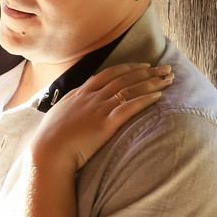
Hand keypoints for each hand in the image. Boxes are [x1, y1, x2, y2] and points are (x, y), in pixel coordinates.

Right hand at [31, 63, 172, 169]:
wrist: (48, 150)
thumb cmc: (50, 138)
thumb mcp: (60, 114)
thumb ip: (72, 105)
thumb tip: (77, 101)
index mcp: (81, 93)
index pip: (108, 74)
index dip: (128, 68)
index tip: (143, 65)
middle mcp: (92, 96)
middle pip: (124, 78)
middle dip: (147, 71)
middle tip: (165, 67)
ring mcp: (99, 108)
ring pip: (130, 89)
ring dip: (151, 82)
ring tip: (168, 78)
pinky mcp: (105, 123)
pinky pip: (129, 107)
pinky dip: (145, 100)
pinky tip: (159, 96)